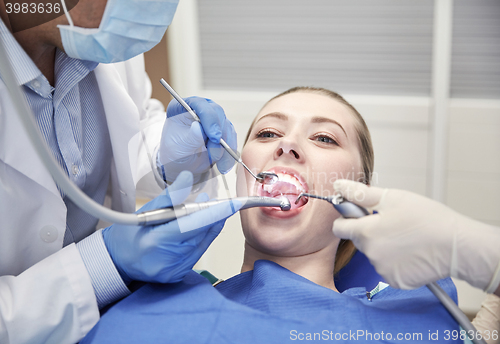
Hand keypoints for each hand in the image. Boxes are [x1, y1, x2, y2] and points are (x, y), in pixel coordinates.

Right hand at [102, 171, 240, 283]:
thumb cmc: (129, 234)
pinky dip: (200, 239)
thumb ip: (170, 196)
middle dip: (212, 217)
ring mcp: (174, 271)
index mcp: (156, 242)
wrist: (118, 260)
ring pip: (203, 243)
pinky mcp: (179, 275)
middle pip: (201, 234)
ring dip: (207, 227)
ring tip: (205, 212)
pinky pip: (198, 253)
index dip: (215, 213)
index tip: (233, 204)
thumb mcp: (145, 210)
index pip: (193, 225)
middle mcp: (167, 260)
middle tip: (217, 202)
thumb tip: (187, 178)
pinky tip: (196, 230)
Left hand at [158, 97, 236, 182]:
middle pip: (217, 113)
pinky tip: (223, 164)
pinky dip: (229, 152)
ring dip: (225, 147)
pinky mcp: (223, 129)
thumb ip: (190, 137)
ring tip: (215, 162)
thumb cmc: (175, 153)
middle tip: (216, 153)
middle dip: (219, 135)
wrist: (182, 164)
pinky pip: (231, 138)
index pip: (199, 105)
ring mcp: (213, 118)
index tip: (214, 137)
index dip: (209, 118)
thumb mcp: (179, 147)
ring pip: (227, 127)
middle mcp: (200, 109)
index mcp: (183, 107)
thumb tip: (199, 127)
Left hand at [332, 179, 499, 291]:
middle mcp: (370, 253)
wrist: (457, 246)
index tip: (359, 214)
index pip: (340, 228)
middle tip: (392, 222)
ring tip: (406, 237)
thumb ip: (361, 194)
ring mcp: (382, 269)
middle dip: (369, 231)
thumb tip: (338, 186)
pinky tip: (411, 252)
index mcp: (366, 232)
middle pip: (359, 240)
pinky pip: (387, 268)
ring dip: (383, 246)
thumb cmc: (427, 218)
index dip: (347, 218)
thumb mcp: (392, 198)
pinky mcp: (395, 281)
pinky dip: (395, 261)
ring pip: (374, 254)